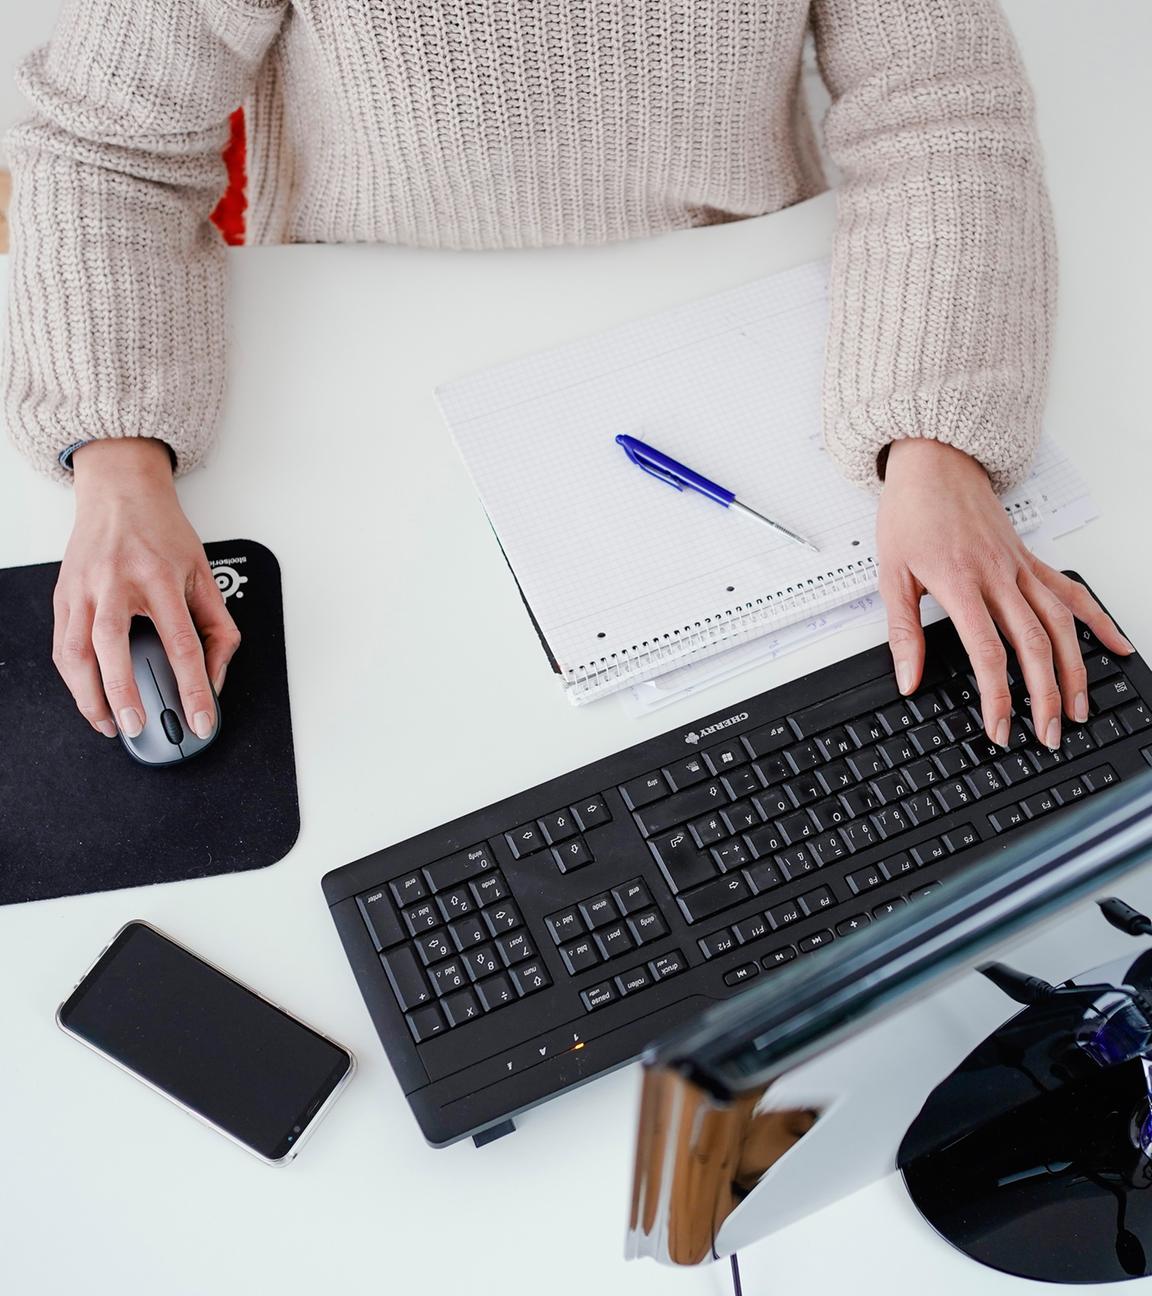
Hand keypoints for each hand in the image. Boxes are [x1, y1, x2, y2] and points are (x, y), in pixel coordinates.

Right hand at [54, 438, 240, 738]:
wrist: (120, 491)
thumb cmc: (162, 532)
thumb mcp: (204, 573)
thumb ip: (218, 627)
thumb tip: (216, 676)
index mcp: (159, 576)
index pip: (182, 644)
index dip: (194, 689)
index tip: (202, 719)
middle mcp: (117, 581)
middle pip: (115, 646)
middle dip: (124, 694)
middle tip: (137, 726)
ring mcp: (83, 588)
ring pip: (76, 651)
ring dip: (89, 695)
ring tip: (109, 723)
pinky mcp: (63, 594)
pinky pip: (62, 645)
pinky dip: (73, 678)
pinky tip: (88, 696)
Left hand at [877, 439, 1132, 750]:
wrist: (934, 463)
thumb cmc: (910, 514)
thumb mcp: (891, 575)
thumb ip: (902, 632)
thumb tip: (908, 679)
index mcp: (960, 583)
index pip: (988, 652)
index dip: (998, 696)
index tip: (1000, 727)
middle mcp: (998, 576)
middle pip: (1033, 644)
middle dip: (1045, 695)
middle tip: (1048, 733)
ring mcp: (1020, 567)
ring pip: (1060, 624)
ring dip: (1075, 669)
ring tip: (1079, 708)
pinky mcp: (1031, 559)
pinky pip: (1070, 592)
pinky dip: (1097, 620)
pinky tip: (1116, 647)